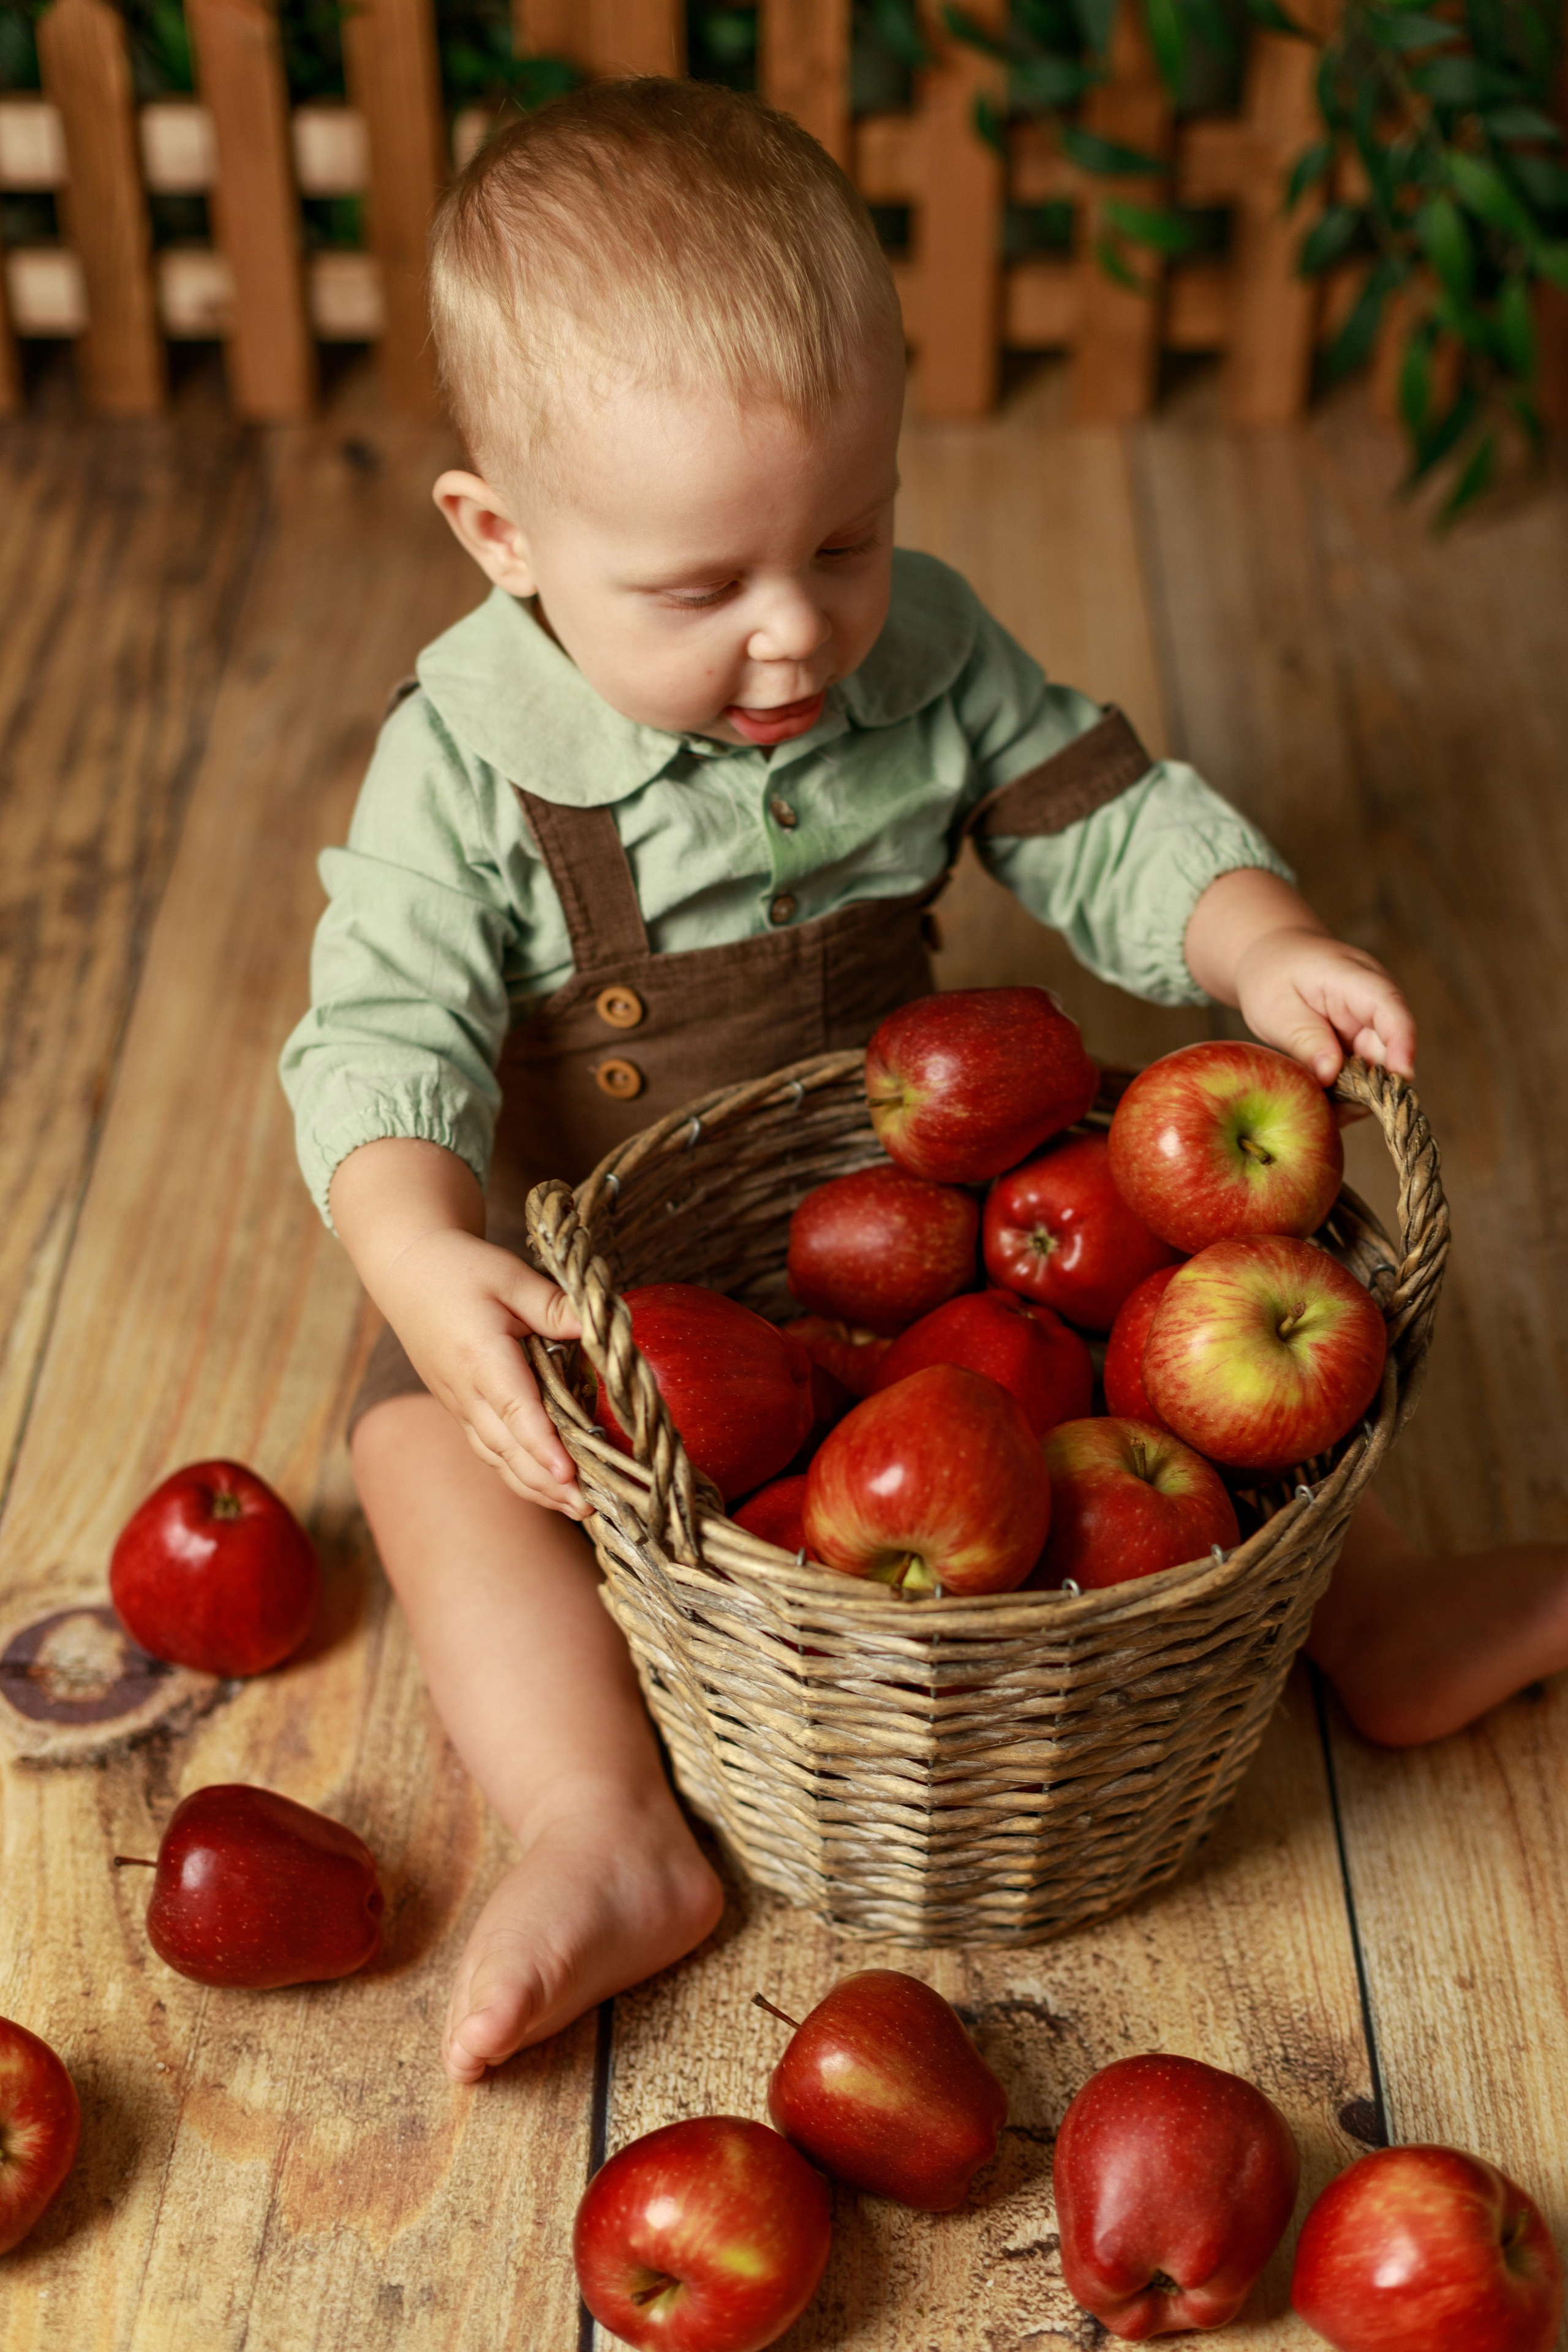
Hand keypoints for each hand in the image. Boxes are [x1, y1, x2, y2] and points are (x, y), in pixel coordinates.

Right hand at [329, 1137, 586, 1515]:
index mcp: (479, 1356)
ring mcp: (459, 1404)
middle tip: (591, 1508)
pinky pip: (489, 1450)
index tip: (568, 1473)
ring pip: (497, 1457)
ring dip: (535, 1487)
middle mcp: (465, 1390)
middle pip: (508, 1448)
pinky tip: (547, 1488)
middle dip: (548, 1482)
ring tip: (578, 1510)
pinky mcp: (461, 1408)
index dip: (542, 1444)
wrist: (407, 1271)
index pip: (515, 1409)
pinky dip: (518, 1474)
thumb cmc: (461, 1269)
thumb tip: (597, 1327)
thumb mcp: (510, 1275)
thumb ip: (553, 1305)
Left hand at [1185, 869, 1415, 1085]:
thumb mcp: (1277, 1006)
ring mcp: (1370, 1028)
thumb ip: (1304, 1038)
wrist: (1273, 962)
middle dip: (1368, 1087)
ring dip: (1352, 1097)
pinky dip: (1343, 1096)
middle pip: (1389, 1050)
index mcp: (1355, 979)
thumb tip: (1331, 1074)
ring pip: (1377, 1071)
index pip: (1390, 1007)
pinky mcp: (1361, 1049)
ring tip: (1315, 1108)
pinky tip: (1318, 1104)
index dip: (1402, 1043)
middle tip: (1331, 1112)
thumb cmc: (1273, 976)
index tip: (1402, 1076)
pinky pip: (1362, 1079)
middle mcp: (1373, 1006)